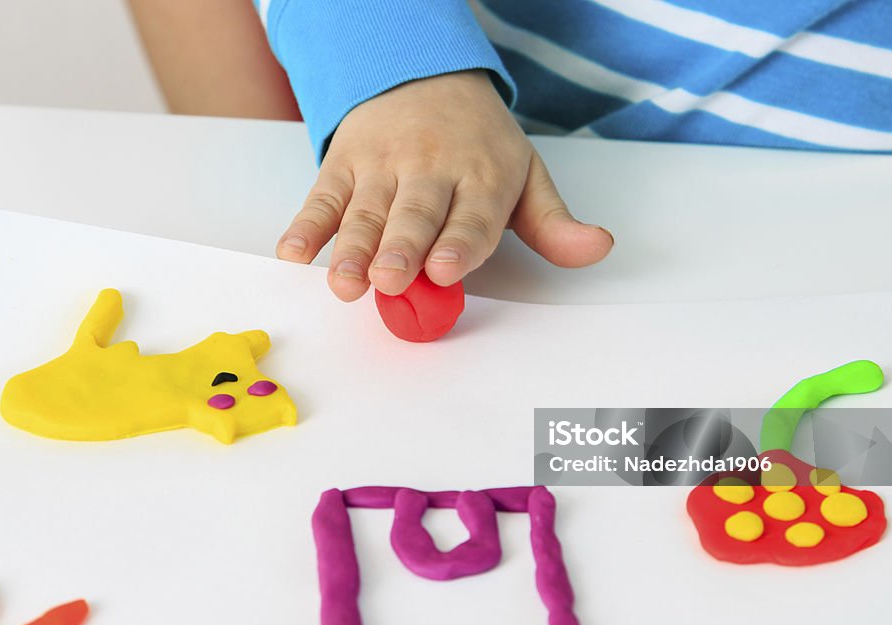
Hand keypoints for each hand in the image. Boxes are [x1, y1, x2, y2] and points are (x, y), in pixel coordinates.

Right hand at [276, 70, 613, 300]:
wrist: (423, 76)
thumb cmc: (478, 144)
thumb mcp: (524, 175)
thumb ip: (553, 223)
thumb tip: (597, 249)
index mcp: (482, 177)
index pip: (473, 217)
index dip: (459, 244)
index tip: (444, 270)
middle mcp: (431, 170)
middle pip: (415, 214)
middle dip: (402, 248)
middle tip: (392, 279)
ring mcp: (383, 165)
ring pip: (366, 212)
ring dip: (352, 247)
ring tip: (343, 282)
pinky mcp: (344, 164)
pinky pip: (322, 196)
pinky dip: (306, 224)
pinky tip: (293, 252)